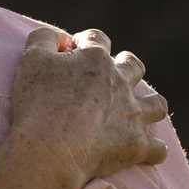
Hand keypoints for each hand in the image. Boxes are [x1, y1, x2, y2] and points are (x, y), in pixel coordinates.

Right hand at [9, 27, 168, 188]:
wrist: (49, 149)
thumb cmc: (37, 104)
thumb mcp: (31, 59)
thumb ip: (44, 38)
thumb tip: (60, 36)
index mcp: (95, 59)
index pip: (96, 39)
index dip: (85, 41)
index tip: (73, 49)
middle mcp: (120, 83)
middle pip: (133, 66)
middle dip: (125, 66)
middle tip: (111, 74)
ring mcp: (132, 115)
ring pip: (155, 104)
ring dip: (149, 104)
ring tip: (138, 110)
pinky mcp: (135, 145)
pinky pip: (157, 149)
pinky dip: (154, 150)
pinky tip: (147, 151)